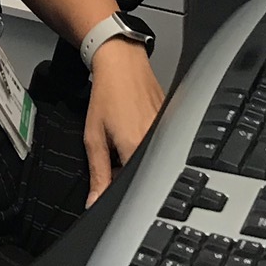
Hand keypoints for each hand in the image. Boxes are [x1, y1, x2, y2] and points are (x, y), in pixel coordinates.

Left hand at [83, 39, 165, 204]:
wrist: (122, 63)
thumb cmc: (108, 93)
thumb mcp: (94, 137)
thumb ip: (98, 174)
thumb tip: (95, 201)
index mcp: (136, 147)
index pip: (129, 187)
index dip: (115, 190)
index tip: (106, 183)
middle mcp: (155, 141)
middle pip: (141, 174)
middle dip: (125, 172)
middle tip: (113, 151)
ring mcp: (166, 132)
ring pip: (150, 161)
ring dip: (134, 157)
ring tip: (123, 134)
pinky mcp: (172, 124)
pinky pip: (159, 146)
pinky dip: (145, 144)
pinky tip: (135, 127)